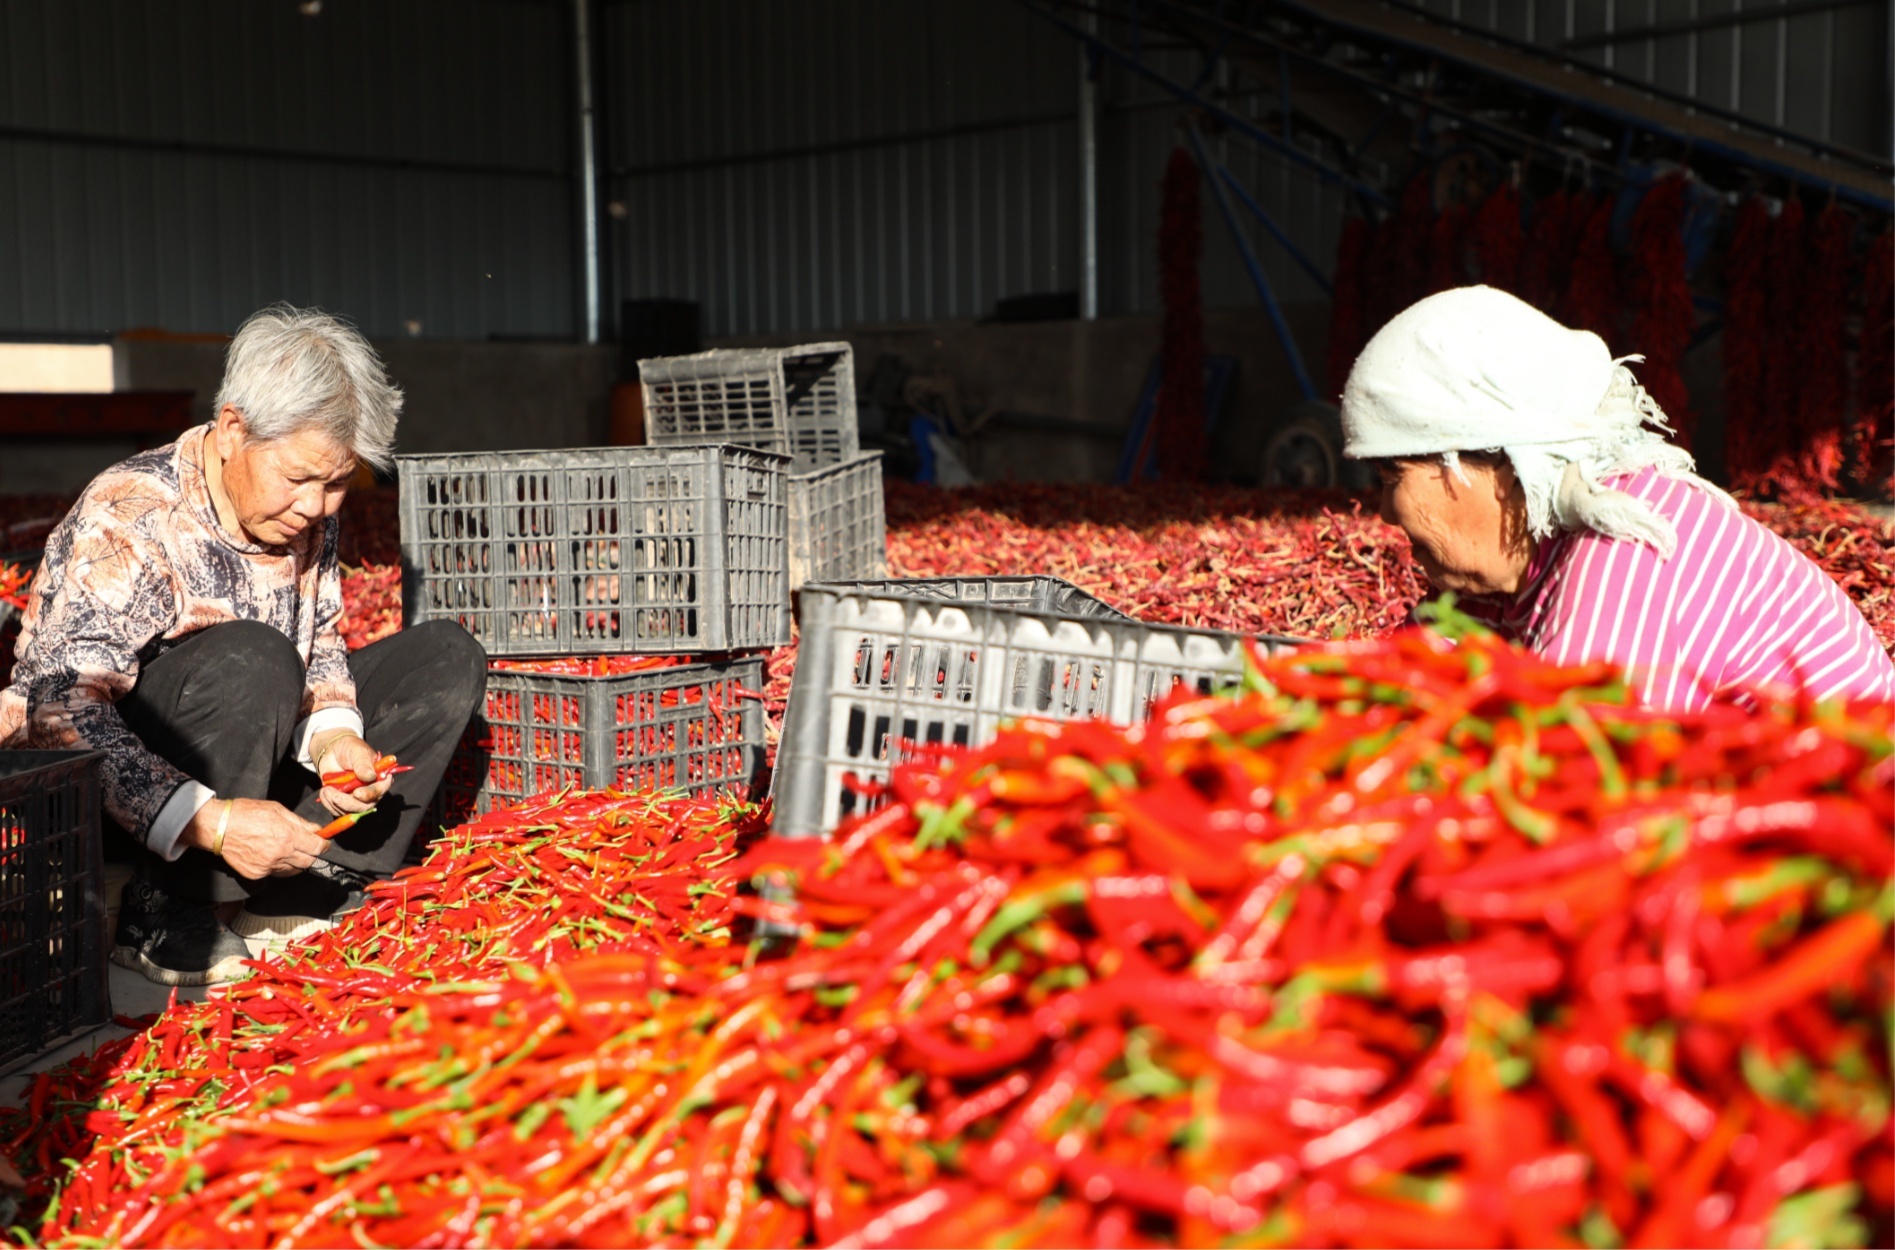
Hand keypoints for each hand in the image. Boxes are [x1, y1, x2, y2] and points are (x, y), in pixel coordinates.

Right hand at [185, 798, 327, 878]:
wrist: (219, 826)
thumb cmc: (246, 813)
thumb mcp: (277, 809)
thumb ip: (299, 822)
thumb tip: (316, 830)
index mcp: (288, 836)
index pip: (317, 848)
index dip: (324, 845)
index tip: (324, 843)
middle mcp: (280, 854)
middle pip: (308, 862)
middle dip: (312, 854)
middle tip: (308, 847)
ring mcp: (268, 867)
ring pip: (293, 870)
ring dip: (295, 861)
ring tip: (287, 849)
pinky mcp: (257, 874)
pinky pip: (275, 873)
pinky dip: (278, 866)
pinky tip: (271, 855)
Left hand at [314, 733, 392, 814]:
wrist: (333, 752)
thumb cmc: (349, 748)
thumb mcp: (357, 752)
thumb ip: (364, 764)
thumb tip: (371, 776)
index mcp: (380, 777)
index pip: (381, 790)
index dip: (371, 794)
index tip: (357, 793)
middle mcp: (371, 790)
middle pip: (366, 805)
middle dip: (349, 803)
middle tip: (335, 796)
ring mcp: (357, 798)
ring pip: (350, 810)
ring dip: (336, 803)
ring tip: (326, 790)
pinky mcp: (344, 802)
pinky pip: (338, 810)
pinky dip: (329, 804)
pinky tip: (325, 792)